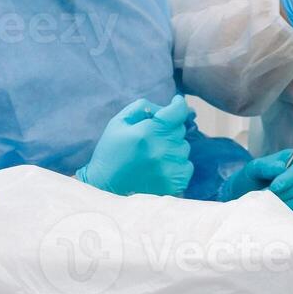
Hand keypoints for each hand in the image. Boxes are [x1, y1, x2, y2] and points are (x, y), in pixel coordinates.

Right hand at [76, 95, 194, 195]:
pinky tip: (159, 169)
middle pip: (180, 129)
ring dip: (172, 148)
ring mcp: (171, 168)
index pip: (178, 112)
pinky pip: (187, 166)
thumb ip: (143, 108)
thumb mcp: (118, 122)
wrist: (105, 190)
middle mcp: (162, 150)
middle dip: (168, 129)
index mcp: (148, 132)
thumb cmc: (111, 153)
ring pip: (184, 147)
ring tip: (152, 157)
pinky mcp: (175, 184)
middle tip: (152, 138)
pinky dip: (177, 165)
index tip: (176, 103)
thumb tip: (166, 107)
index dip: (178, 104)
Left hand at [219, 151, 292, 221]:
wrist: (252, 195)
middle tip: (271, 199)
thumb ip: (265, 166)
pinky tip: (287, 214)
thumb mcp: (254, 169)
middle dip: (287, 194)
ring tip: (276, 207)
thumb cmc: (255, 179)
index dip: (286, 180)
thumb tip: (280, 167)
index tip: (273, 188)